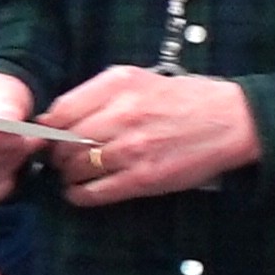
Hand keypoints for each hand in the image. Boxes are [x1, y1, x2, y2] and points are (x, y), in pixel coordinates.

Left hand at [42, 66, 258, 204]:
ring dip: (66, 174)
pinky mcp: (144, 178)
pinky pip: (96, 192)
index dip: (46, 128)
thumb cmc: (179, 98)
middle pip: (64, 141)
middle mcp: (122, 115)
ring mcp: (132, 149)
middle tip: (56, 158)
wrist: (229, 121)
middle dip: (55, 153)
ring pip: (77, 167)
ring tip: (69, 174)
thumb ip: (95, 93)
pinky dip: (79, 195)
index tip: (46, 136)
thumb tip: (53, 116)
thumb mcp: (135, 78)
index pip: (60, 111)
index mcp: (117, 85)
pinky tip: (77, 192)